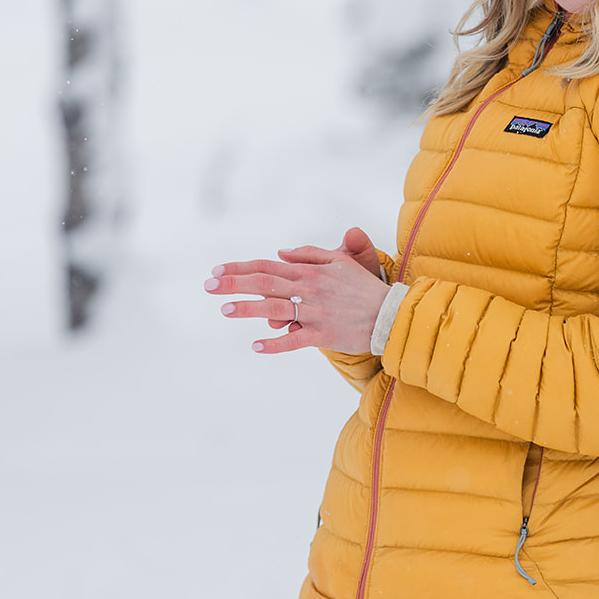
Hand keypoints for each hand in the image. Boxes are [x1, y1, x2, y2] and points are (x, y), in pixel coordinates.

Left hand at [205, 227, 387, 354]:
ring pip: (276, 308)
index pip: (268, 267)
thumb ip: (310, 254)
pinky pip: (295, 340)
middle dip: (234, 283)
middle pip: (265, 283)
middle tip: (208, 286)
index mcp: (310, 272)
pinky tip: (256, 345)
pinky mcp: (323, 334)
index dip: (241, 268)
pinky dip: (275, 343)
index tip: (218, 271)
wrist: (390, 314)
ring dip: (248, 308)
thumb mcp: (340, 262)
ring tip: (225, 309)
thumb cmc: (363, 288)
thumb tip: (281, 253)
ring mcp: (315, 312)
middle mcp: (310, 289)